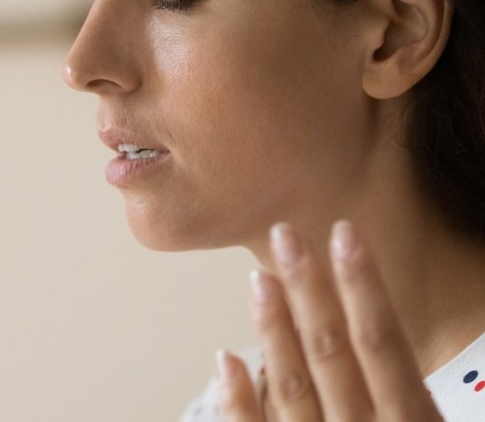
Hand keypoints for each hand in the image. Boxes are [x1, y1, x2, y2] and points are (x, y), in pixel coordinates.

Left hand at [217, 221, 443, 420]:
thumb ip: (406, 395)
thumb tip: (376, 328)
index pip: (381, 342)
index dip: (362, 284)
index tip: (344, 232)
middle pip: (329, 351)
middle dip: (306, 287)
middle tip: (284, 233)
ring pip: (291, 386)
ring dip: (273, 328)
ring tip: (258, 275)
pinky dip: (237, 398)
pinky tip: (225, 357)